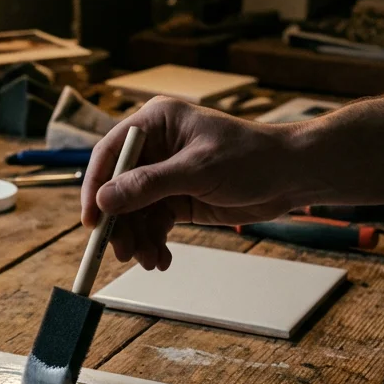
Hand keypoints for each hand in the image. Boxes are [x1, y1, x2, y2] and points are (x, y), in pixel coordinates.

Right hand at [80, 97, 320, 270]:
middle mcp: (155, 147)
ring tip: (150, 260)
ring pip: (134, 211)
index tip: (91, 220)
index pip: (110, 154)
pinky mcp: (178, 198)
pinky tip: (162, 258)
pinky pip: (153, 223)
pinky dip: (154, 242)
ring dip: (138, 238)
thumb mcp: (198, 171)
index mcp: (155, 123)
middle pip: (118, 188)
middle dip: (120, 222)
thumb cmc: (251, 158)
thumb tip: (105, 200)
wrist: (291, 176)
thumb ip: (149, 185)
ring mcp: (165, 175)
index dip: (95, 187)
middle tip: (122, 252)